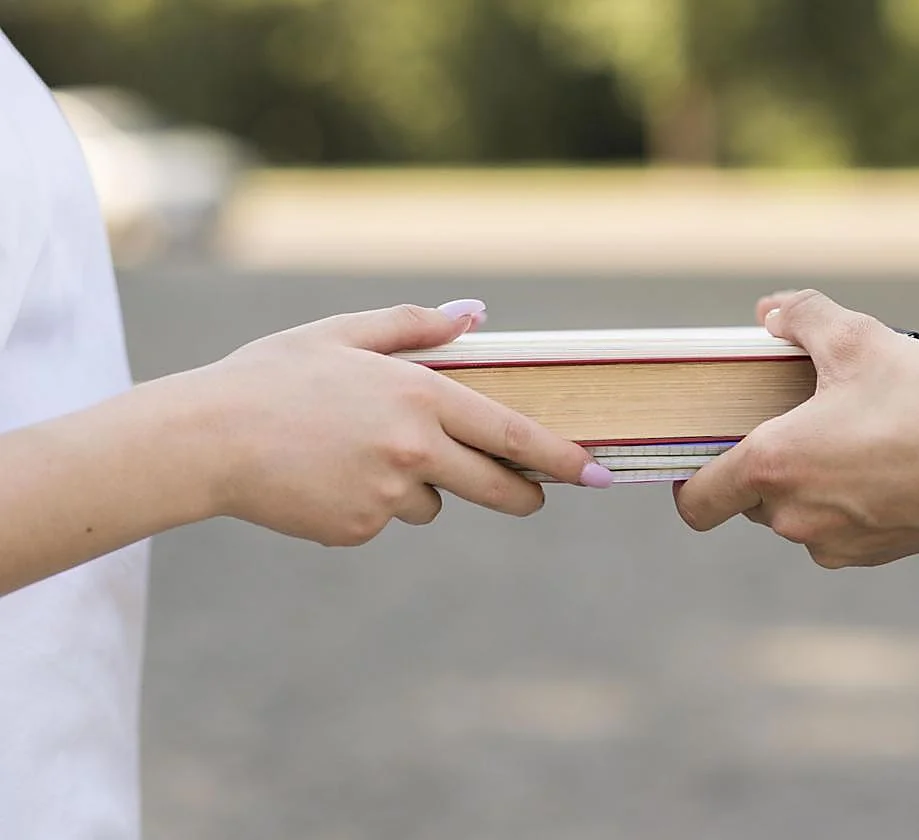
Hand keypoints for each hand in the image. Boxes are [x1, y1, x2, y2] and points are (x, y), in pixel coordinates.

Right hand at [175, 299, 612, 546]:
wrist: (204, 439)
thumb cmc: (273, 377)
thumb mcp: (343, 334)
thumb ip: (416, 325)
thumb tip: (477, 315)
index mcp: (419, 395)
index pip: (512, 434)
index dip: (561, 457)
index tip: (597, 471)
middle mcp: (414, 450)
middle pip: (498, 487)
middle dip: (524, 495)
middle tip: (532, 496)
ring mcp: (387, 496)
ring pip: (433, 502)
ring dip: (419, 488)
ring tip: (355, 455)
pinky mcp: (359, 529)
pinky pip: (385, 519)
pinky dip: (371, 504)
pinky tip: (327, 478)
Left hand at [673, 290, 918, 567]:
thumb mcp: (858, 337)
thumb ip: (800, 315)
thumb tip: (766, 313)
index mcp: (773, 466)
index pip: (696, 502)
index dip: (688, 481)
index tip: (702, 457)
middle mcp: (794, 518)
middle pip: (748, 500)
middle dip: (764, 466)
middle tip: (800, 422)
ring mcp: (833, 544)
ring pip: (793, 515)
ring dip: (807, 484)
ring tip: (850, 439)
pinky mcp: (871, 556)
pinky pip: (833, 531)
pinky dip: (843, 504)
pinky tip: (881, 466)